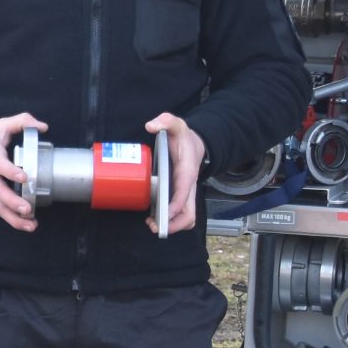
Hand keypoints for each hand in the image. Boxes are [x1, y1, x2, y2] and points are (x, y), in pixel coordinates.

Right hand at [0, 112, 46, 231]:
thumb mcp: (0, 125)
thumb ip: (22, 121)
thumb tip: (43, 126)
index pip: (0, 166)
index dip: (11, 172)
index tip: (24, 177)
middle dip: (13, 203)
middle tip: (28, 209)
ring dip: (13, 217)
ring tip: (30, 224)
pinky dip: (9, 218)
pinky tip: (24, 223)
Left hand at [145, 112, 203, 234]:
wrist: (195, 143)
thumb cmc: (184, 138)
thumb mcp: (176, 124)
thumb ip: (165, 120)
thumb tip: (151, 126)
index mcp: (187, 171)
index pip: (184, 193)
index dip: (175, 207)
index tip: (163, 215)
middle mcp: (189, 186)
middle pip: (189, 214)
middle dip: (174, 225)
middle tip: (155, 226)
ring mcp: (186, 193)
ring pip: (187, 217)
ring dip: (172, 226)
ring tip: (152, 225)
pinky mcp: (180, 196)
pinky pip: (179, 213)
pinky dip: (170, 220)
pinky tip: (153, 216)